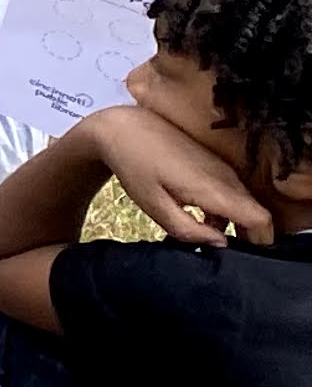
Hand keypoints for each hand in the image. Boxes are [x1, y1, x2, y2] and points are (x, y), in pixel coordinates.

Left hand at [98, 99, 279, 244]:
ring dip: (233, 224)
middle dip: (247, 238)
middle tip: (222, 255)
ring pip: (243, 204)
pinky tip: (199, 220)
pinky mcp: (214, 165)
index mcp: (216, 190)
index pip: (261, 220)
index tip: (243, 258)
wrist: (125, 127)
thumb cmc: (136, 167)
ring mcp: (222, 169)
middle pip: (256, 214)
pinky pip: (231, 193)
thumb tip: (220, 245)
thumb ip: (189, 230)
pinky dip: (223, 210)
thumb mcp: (155, 206)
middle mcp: (227, 178)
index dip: (259, 242)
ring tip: (206, 239)